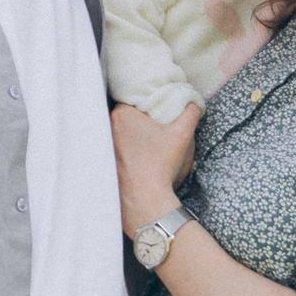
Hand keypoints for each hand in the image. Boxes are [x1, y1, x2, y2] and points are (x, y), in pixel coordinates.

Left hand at [112, 101, 199, 233]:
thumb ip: (191, 112)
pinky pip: (115, 147)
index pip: (132, 97)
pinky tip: (139, 156)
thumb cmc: (161, 165)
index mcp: (122, 114)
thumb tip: (194, 102)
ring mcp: (102, 145)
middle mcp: (107, 127)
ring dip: (131, 133)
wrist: (145, 198)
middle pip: (125, 114)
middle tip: (154, 124)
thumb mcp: (182, 135)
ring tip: (148, 141)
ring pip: (119, 131)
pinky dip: (125, 148)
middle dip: (139, 117)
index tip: (156, 108)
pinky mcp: (104, 161)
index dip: (145, 100)